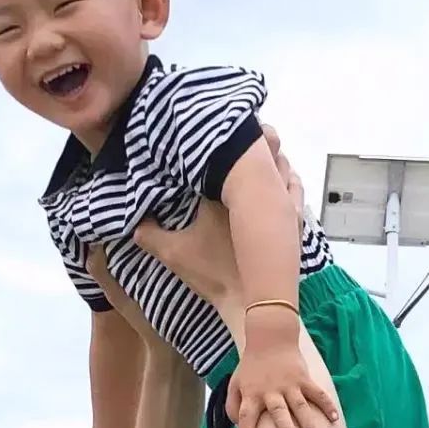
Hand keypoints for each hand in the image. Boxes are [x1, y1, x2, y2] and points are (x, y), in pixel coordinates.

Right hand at [134, 124, 302, 297]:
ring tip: (258, 156)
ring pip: (285, 165)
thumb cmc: (214, 274)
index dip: (230, 133)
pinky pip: (296, 188)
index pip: (234, 148)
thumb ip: (150, 235)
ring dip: (273, 158)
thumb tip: (132, 223)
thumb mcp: (174, 253)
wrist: (251, 303)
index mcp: (232, 189)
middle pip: (266, 148)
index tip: (223, 124)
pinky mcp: (295, 221)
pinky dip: (288, 179)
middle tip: (242, 135)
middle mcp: (264, 189)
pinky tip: (280, 181)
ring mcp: (284, 204)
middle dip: (255, 139)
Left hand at [229, 324, 340, 427]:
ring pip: (299, 405)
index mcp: (252, 394)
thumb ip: (232, 406)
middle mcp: (271, 391)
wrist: (269, 338)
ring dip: (306, 421)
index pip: (246, 417)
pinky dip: (326, 405)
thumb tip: (236, 427)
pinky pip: (317, 393)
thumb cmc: (251, 366)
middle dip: (285, 427)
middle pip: (278, 411)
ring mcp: (289, 384)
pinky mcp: (303, 378)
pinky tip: (334, 419)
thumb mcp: (234, 384)